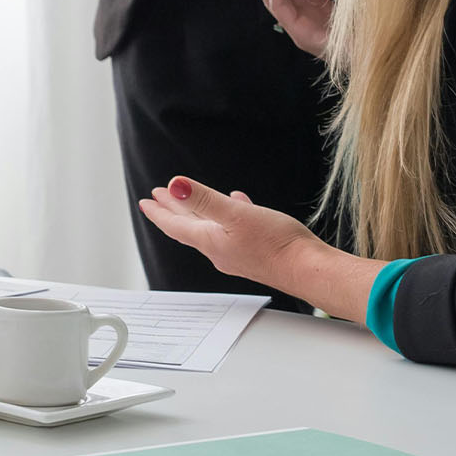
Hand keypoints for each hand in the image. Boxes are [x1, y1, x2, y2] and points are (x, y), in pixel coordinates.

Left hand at [135, 176, 319, 289]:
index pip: (175, 225)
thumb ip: (204, 199)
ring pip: (211, 229)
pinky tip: (239, 203)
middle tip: (159, 197)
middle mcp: (220, 250)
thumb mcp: (236, 215)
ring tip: (192, 200)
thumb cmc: (276, 244)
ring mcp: (238, 254)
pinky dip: (231, 215)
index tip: (145, 201)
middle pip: (189, 227)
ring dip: (198, 213)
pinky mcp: (257, 253)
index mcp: (211, 241)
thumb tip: (175, 185)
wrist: (309, 270)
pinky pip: (236, 230)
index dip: (159, 212)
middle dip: (173, 210)